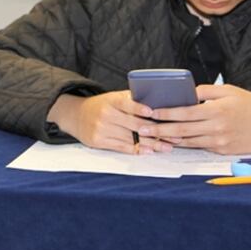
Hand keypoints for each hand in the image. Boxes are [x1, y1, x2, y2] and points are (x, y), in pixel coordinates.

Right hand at [48, 92, 177, 153]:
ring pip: (131, 138)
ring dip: (152, 144)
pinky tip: (150, 151)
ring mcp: (101, 129)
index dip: (138, 108)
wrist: (76, 116)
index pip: (125, 103)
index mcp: (110, 101)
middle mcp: (105, 115)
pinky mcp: (99, 141)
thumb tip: (157, 101)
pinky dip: (138, 150)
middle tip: (174, 135)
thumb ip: (131, 100)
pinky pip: (122, 147)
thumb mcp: (113, 98)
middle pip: (133, 125)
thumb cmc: (102, 106)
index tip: (152, 112)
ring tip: (167, 146)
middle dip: (156, 131)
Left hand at [145, 84, 250, 154]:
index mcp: (216, 111)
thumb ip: (205, 92)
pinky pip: (199, 147)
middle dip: (159, 131)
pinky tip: (172, 141)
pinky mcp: (222, 151)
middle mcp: (216, 129)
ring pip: (188, 142)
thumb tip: (186, 94)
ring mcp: (219, 142)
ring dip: (168, 140)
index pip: (184, 113)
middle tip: (142, 130)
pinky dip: (185, 144)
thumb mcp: (229, 91)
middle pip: (181, 131)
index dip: (165, 114)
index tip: (149, 112)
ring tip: (152, 137)